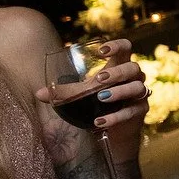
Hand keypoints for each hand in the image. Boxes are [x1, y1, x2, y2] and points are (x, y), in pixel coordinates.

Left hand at [36, 37, 146, 162]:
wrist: (113, 132)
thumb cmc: (97, 105)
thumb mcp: (81, 96)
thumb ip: (64, 93)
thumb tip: (39, 93)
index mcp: (119, 67)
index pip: (126, 48)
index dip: (117, 46)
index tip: (101, 51)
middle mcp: (133, 78)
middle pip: (133, 67)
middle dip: (117, 72)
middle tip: (98, 79)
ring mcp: (139, 95)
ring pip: (137, 88)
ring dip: (119, 92)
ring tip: (101, 98)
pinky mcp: (139, 112)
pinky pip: (132, 111)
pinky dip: (116, 117)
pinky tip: (100, 121)